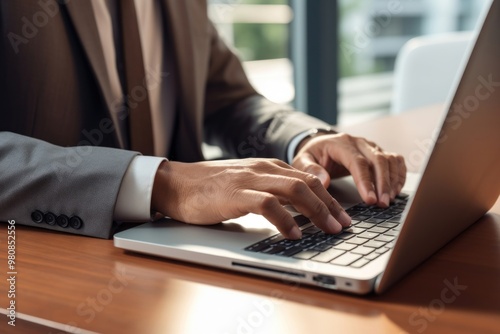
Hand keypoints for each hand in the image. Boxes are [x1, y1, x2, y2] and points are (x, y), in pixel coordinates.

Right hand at [151, 159, 351, 238]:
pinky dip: (286, 220)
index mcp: (267, 167)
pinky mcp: (235, 194)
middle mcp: (263, 169)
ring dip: (317, 212)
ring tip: (329, 230)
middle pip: (308, 183)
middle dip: (331, 205)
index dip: (329, 198)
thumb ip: (269, 192)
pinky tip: (295, 234)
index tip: (341, 216)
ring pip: (295, 190)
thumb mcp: (246, 185)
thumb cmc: (209, 189)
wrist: (175, 184)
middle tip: (344, 225)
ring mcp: (250, 179)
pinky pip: (268, 204)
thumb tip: (293, 211)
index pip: (308, 179)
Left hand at [292, 133, 405, 206]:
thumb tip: (325, 181)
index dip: (365, 181)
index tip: (370, 200)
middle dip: (383, 183)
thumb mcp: (301, 161)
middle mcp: (359, 142)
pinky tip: (395, 191)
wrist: (319, 145)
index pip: (357, 161)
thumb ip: (310, 169)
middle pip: (378, 159)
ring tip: (388, 200)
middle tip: (382, 204)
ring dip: (392, 181)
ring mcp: (370, 146)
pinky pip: (395, 160)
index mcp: (340, 143)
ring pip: (390, 159)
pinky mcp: (378, 152)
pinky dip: (399, 175)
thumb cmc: (312, 155)